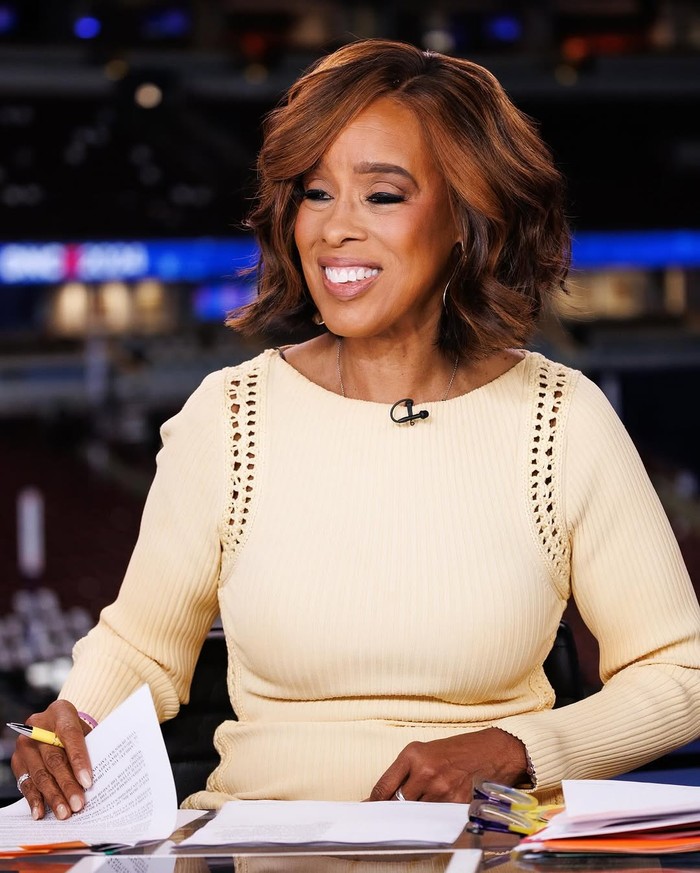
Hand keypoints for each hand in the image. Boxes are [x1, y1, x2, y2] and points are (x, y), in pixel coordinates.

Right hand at [10, 700, 92, 819]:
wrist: (56, 724)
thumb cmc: (77, 729)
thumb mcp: (85, 729)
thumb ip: (90, 748)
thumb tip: (93, 781)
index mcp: (60, 712)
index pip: (70, 736)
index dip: (79, 760)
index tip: (88, 782)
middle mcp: (38, 726)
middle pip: (54, 759)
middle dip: (67, 784)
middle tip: (78, 804)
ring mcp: (25, 744)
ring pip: (40, 774)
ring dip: (53, 796)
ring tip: (64, 813)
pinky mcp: (18, 761)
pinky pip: (26, 783)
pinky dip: (34, 799)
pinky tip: (41, 812)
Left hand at [368, 728, 527, 802]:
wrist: (490, 751)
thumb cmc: (455, 751)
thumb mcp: (425, 752)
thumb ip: (404, 773)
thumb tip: (383, 797)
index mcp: (412, 754)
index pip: (383, 787)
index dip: (374, 803)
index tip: (368, 811)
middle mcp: (425, 771)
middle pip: (398, 804)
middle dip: (394, 811)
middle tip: (390, 817)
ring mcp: (441, 788)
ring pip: (416, 813)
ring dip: (415, 816)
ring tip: (420, 809)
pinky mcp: (456, 802)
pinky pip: (436, 818)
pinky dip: (433, 819)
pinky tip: (436, 813)